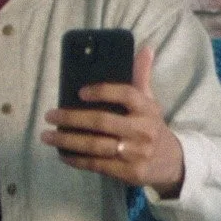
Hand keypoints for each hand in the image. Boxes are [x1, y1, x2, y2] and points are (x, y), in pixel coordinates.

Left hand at [42, 44, 186, 195]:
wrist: (171, 162)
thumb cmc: (151, 126)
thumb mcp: (150, 102)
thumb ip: (142, 76)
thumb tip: (145, 48)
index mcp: (147, 109)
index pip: (125, 94)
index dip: (102, 91)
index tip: (79, 91)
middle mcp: (142, 130)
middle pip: (102, 122)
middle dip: (72, 118)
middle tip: (50, 115)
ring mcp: (135, 153)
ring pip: (95, 145)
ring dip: (68, 140)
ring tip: (48, 135)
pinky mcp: (128, 172)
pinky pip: (97, 164)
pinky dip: (77, 159)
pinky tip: (63, 154)